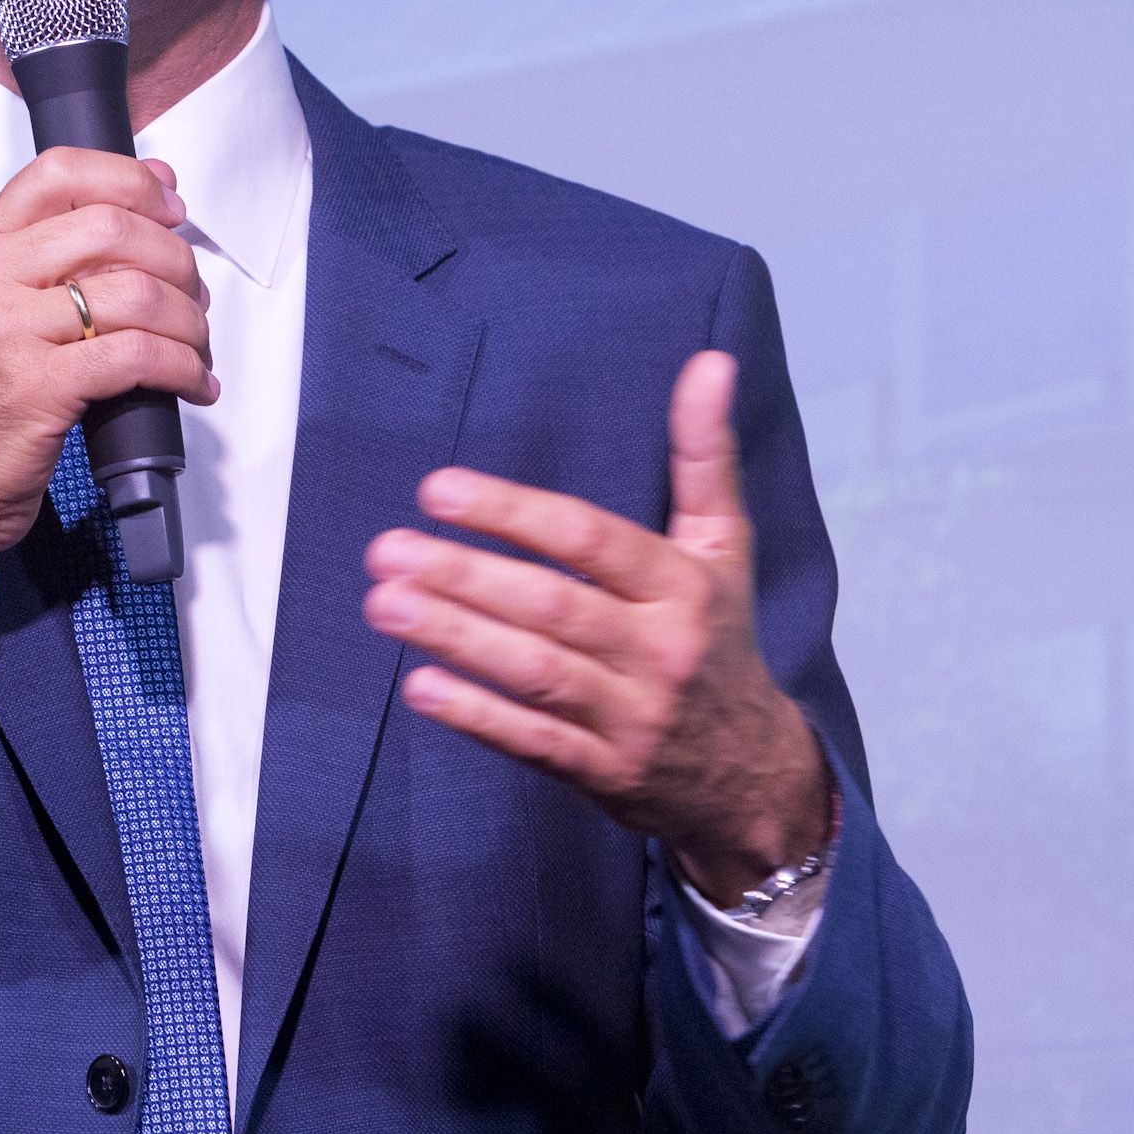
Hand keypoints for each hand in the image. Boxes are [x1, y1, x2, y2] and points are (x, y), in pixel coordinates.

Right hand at [0, 147, 218, 603]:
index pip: (59, 171)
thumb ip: (47, 259)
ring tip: (196, 346)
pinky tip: (192, 384)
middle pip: (111, 227)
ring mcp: (7, 332)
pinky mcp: (38, 388)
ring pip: (135, 291)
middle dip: (176, 258)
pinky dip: (183, 367)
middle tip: (194, 296)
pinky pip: (138, 355)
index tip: (171, 205)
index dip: (131, 179)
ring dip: (188, 320)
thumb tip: (147, 208)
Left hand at [360, 350, 828, 903]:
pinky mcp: (602, 772)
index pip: (591, 541)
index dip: (514, 514)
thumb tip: (711, 362)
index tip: (439, 489)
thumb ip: (704, 454)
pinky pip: (534, 743)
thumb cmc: (718, 637)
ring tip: (383, 603)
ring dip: (455, 637)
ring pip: (536, 673)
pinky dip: (477, 716)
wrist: (750, 771)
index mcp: (682, 586)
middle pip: (553, 607)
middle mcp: (658, 650)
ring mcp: (629, 717)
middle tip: (386, 549)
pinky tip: (420, 687)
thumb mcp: (723, 544)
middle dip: (465, 576)